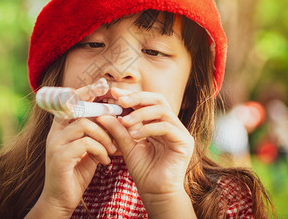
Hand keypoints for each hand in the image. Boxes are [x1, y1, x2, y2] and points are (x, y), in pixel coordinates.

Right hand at [34, 79, 116, 216]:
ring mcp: (55, 144)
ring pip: (84, 124)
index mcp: (60, 128)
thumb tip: (112, 119)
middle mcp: (55, 132)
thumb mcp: (87, 150)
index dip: (86, 91)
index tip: (103, 85)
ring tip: (113, 149)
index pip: (70, 100)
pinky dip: (100, 150)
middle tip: (120, 120)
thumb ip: (94, 134)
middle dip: (101, 111)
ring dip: (104, 135)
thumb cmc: (76, 173)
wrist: (60, 200)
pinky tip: (105, 161)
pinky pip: (85, 143)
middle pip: (78, 108)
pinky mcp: (60, 157)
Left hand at [97, 89, 194, 215]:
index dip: (131, 95)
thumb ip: (118, 130)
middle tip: (119, 101)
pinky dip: (149, 128)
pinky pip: (167, 127)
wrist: (156, 194)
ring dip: (140, 114)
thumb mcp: (127, 147)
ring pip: (162, 111)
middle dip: (137, 98)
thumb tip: (103, 115)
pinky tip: (135, 134)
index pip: (148, 101)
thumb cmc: (144, 171)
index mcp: (160, 123)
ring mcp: (180, 132)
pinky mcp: (184, 142)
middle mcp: (172, 124)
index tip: (113, 93)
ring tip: (124, 123)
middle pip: (158, 99)